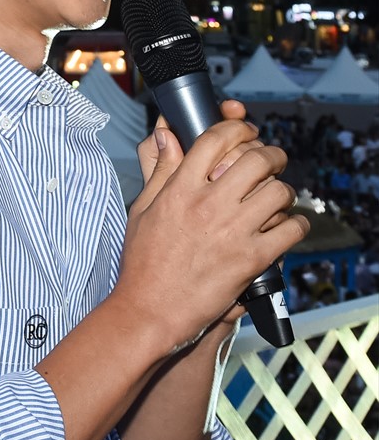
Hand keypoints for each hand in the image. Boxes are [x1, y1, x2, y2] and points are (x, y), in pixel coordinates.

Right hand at [115, 102, 308, 352]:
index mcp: (179, 189)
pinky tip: (289, 226)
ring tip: (279, 196)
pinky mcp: (251, 259)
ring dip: (284, 190)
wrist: (150, 311)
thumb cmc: (142, 263)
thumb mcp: (143, 209)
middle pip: (255, 159)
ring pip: (278, 191)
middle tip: (272, 161)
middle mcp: (208, 205)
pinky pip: (290, 230)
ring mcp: (232, 231)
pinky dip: (296, 224)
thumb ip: (159, 170)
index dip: (235, 127)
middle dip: (271, 155)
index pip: (214, 140)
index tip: (244, 131)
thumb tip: (165, 135)